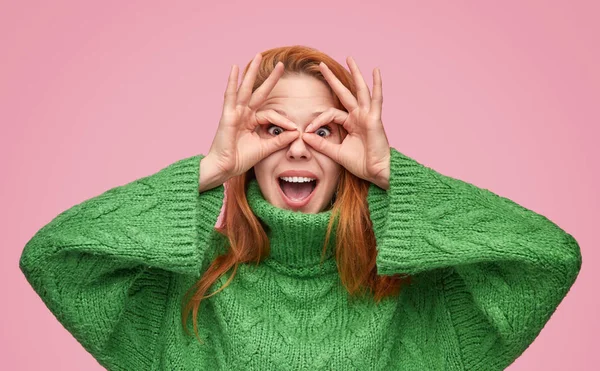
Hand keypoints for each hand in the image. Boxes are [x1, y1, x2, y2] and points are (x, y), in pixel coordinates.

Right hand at [201, 53, 299, 191]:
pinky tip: (235, 68)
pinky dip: (232, 81)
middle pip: (259, 92)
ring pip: (245, 89)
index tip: (295, 129)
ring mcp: (235, 113)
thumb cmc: (241, 159)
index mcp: (252, 122)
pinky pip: (230, 95)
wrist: (225, 168)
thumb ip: (280, 139)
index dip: (284, 121)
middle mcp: (244, 114)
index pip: (271, 114)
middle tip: (282, 64)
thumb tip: (296, 132)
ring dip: (252, 72)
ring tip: (258, 56)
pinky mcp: (227, 115)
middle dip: (271, 79)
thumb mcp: (266, 148)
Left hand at [302, 57, 389, 189]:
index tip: (307, 131)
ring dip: (355, 73)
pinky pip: (376, 98)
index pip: (330, 114)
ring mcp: (368, 115)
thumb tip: (304, 136)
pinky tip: (376, 71)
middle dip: (333, 79)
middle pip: (344, 93)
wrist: (377, 172)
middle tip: (322, 65)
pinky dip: (377, 84)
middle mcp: (359, 116)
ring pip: (360, 90)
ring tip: (349, 58)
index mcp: (350, 123)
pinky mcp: (375, 118)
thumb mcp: (336, 153)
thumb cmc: (361, 163)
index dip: (318, 120)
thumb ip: (321, 144)